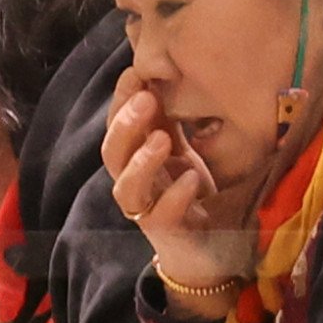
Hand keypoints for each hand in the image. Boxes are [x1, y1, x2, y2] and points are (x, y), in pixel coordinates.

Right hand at [102, 75, 247, 296]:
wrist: (210, 250)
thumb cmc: (193, 196)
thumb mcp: (183, 151)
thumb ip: (168, 122)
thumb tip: (161, 74)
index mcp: (136, 160)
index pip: (117, 127)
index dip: (121, 100)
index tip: (135, 71)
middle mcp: (135, 185)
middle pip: (112, 155)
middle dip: (125, 126)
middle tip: (147, 99)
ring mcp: (147, 211)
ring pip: (126, 188)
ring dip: (141, 162)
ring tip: (163, 139)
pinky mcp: (167, 234)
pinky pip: (162, 216)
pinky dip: (175, 197)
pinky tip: (191, 180)